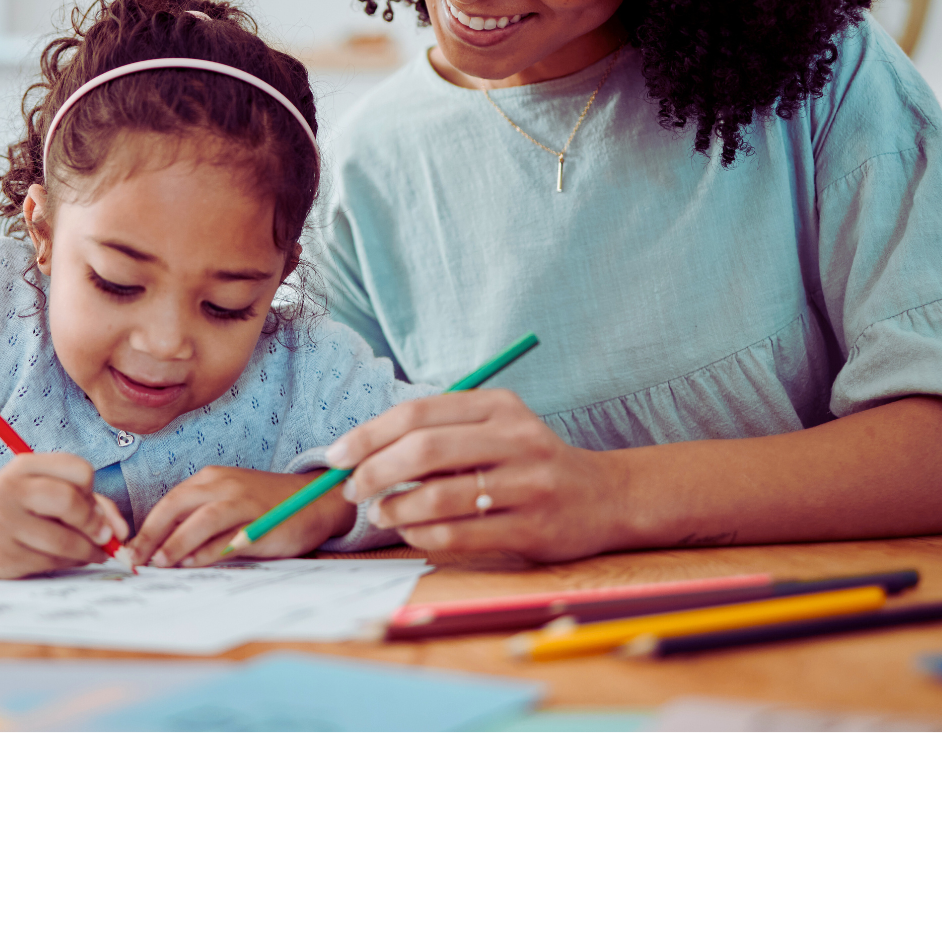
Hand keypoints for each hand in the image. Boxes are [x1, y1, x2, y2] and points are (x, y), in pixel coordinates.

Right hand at [0, 453, 129, 577]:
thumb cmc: (20, 506)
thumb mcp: (48, 488)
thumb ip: (92, 502)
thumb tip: (120, 533)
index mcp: (25, 465)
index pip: (79, 470)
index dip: (92, 491)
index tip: (91, 505)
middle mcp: (10, 491)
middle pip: (69, 501)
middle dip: (94, 523)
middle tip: (103, 536)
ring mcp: (3, 525)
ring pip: (64, 542)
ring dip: (87, 551)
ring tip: (91, 551)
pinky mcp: (3, 558)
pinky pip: (51, 564)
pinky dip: (68, 564)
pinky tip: (65, 559)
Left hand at [129, 466, 356, 568]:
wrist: (314, 501)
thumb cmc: (263, 506)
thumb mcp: (227, 502)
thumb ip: (197, 519)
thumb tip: (161, 548)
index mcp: (211, 479)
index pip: (170, 501)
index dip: (147, 527)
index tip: (130, 550)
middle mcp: (225, 485)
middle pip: (178, 505)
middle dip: (152, 534)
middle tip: (135, 559)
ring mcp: (244, 502)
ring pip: (201, 519)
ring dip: (177, 543)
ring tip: (160, 563)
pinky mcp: (262, 524)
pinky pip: (229, 538)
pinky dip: (208, 552)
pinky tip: (192, 564)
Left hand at [328, 389, 633, 563]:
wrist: (603, 497)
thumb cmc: (530, 462)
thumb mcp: (497, 428)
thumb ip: (442, 431)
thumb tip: (363, 451)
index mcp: (500, 407)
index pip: (419, 413)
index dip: (369, 434)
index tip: (337, 455)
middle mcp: (516, 440)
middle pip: (424, 450)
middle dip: (374, 471)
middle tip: (353, 489)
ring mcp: (527, 485)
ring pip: (437, 497)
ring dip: (394, 509)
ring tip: (380, 513)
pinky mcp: (532, 529)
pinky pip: (458, 534)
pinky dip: (421, 535)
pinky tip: (410, 532)